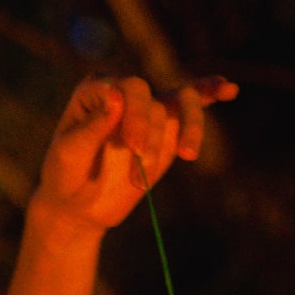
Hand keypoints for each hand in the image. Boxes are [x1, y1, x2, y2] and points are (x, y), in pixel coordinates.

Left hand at [34, 75, 238, 231]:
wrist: (79, 206)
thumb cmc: (65, 176)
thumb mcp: (69, 154)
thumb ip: (92, 127)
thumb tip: (117, 94)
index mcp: (96, 91)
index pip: (126, 88)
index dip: (135, 114)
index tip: (132, 147)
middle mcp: (124, 94)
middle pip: (151, 98)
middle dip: (151, 131)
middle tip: (140, 163)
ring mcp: (148, 110)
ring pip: (180, 102)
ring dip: (185, 130)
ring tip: (187, 155)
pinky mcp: (167, 128)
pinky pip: (193, 105)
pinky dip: (211, 93)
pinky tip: (229, 89)